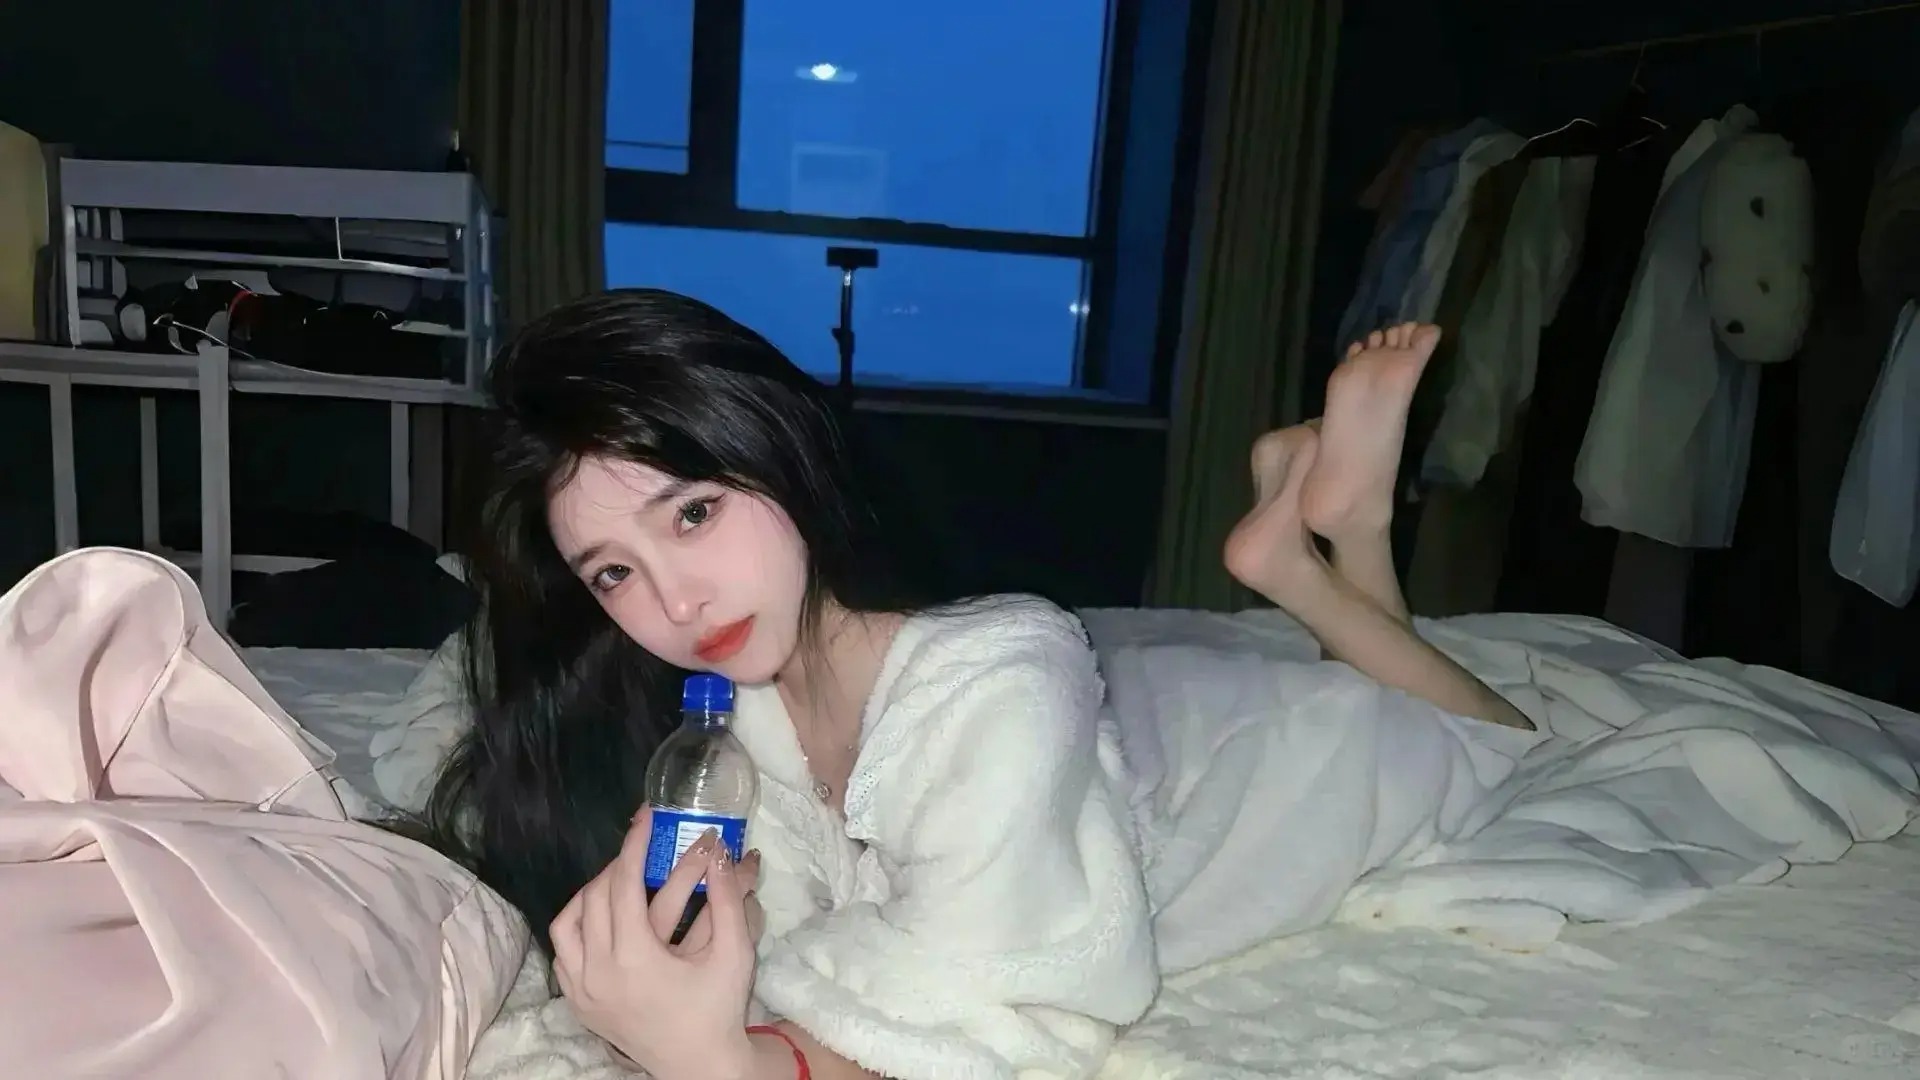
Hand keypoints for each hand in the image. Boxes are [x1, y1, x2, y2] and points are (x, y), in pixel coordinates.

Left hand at [551, 807, 761, 1079]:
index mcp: (635, 958)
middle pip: (595, 896)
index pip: (624, 884)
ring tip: (618, 881)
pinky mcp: (579, 1004)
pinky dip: (577, 927)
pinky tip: (601, 919)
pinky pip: (563, 953)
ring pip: (567, 922)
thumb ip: (728, 898)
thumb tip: (720, 851)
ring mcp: (583, 991)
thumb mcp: (734, 952)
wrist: (700, 1066)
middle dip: (619, 864)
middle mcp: (599, 972)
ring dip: (590, 893)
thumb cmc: (719, 1009)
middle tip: (641, 847)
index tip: (646, 817)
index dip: (635, 845)